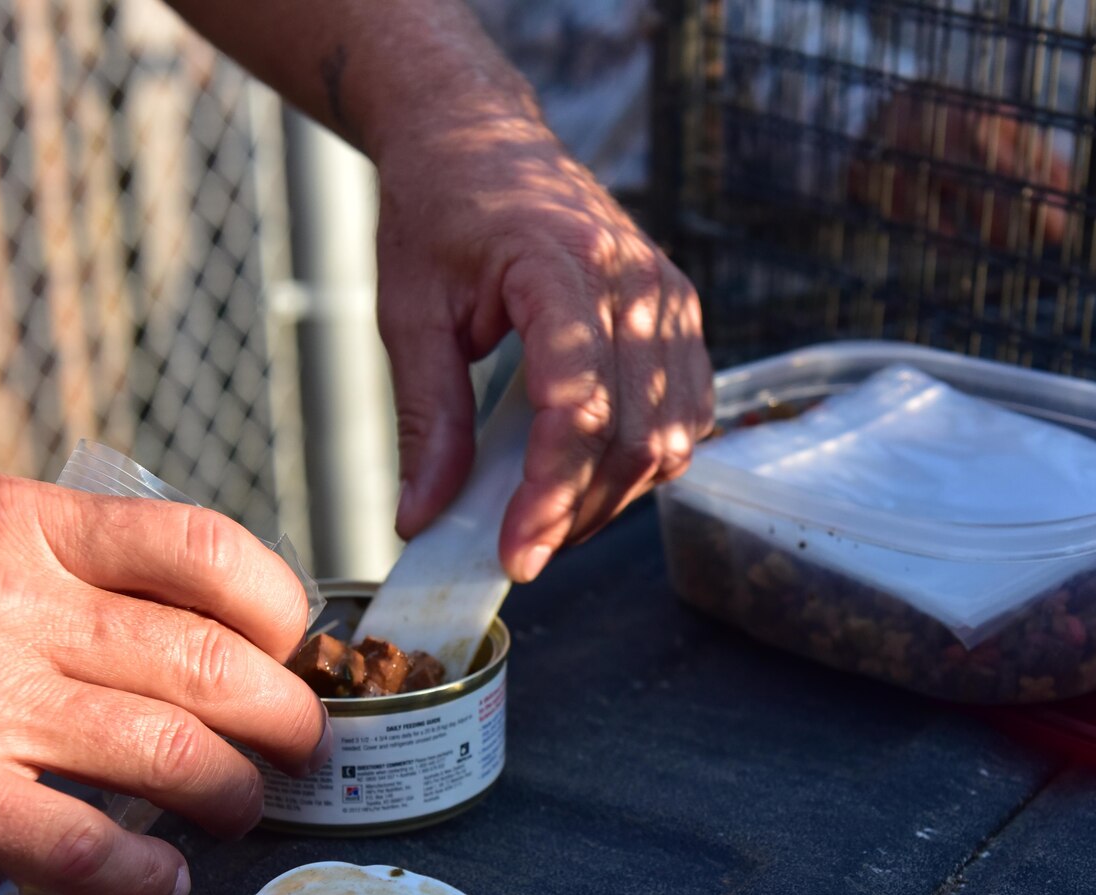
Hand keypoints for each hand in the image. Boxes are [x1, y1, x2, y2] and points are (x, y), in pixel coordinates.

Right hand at [0, 475, 328, 894]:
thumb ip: (72, 573)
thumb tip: (201, 640)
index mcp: (29, 524)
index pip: (206, 550)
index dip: (280, 613)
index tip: (293, 656)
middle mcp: (11, 598)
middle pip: (210, 663)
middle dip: (285, 722)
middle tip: (298, 755)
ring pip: (164, 750)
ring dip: (231, 797)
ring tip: (238, 815)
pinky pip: (71, 841)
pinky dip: (139, 873)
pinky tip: (162, 881)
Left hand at [374, 111, 714, 582]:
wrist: (479, 138)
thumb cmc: (439, 213)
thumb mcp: (409, 313)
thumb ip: (428, 419)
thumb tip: (423, 518)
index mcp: (561, 264)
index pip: (578, 408)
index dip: (550, 495)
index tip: (513, 555)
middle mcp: (635, 281)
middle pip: (635, 436)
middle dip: (578, 513)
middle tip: (517, 550)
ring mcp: (669, 296)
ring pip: (672, 437)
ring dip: (613, 498)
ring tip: (546, 517)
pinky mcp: (680, 314)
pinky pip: (686, 415)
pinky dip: (643, 462)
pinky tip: (587, 474)